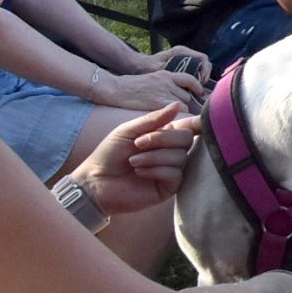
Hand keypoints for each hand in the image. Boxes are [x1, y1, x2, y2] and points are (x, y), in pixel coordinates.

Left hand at [70, 104, 198, 217]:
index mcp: (164, 136)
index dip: (197, 123)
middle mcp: (171, 152)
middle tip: (138, 144)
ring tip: (133, 161)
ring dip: (154, 156)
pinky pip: (175, 174)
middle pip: (186, 139)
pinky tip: (139, 172)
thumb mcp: (129, 131)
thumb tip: (178, 104)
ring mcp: (171, 170)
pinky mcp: (169, 188)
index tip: (196, 122)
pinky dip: (156, 170)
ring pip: (180, 157)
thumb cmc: (109, 155)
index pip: (189, 127)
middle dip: (162, 139)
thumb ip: (154, 119)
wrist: (95, 182)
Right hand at [92, 66, 204, 111]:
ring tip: (177, 118)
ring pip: (184, 103)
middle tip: (186, 113)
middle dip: (188, 103)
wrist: (116, 89)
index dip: (197, 88)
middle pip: (188, 95)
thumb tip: (177, 95)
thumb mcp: (152, 80)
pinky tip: (171, 121)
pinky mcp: (158, 102)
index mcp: (166, 75)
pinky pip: (176, 111)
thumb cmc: (131, 88)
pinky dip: (176, 116)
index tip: (199, 95)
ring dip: (182, 111)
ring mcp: (164, 91)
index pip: (190, 80)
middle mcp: (168, 82)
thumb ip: (166, 85)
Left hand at [144, 44, 213, 85]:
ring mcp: (184, 58)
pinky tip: (191, 88)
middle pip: (204, 63)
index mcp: (181, 51)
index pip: (203, 58)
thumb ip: (171, 74)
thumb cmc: (147, 67)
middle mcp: (184, 53)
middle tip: (200, 89)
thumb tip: (183, 81)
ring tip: (196, 90)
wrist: (138, 65)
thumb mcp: (159, 70)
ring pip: (201, 67)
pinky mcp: (182, 63)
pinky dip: (196, 78)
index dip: (205, 71)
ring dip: (201, 78)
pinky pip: (195, 70)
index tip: (201, 82)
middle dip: (205, 75)